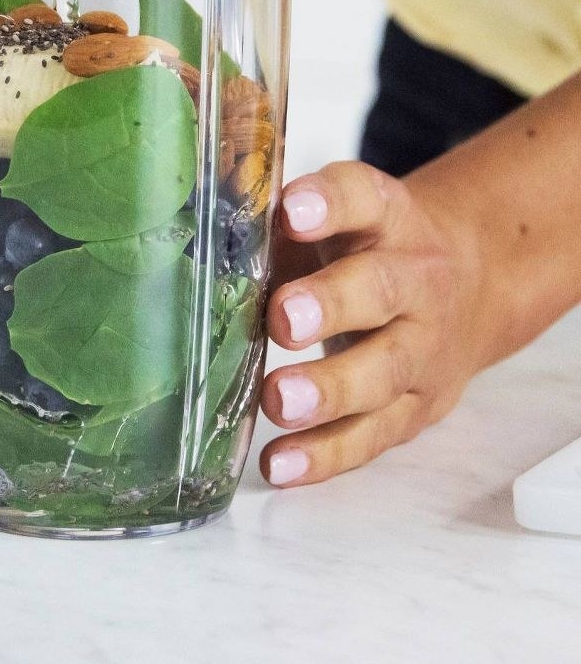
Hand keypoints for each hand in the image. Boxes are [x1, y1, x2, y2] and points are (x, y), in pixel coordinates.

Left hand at [258, 161, 487, 486]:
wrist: (469, 286)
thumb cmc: (364, 248)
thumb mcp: (330, 218)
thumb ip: (271, 222)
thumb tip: (195, 226)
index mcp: (388, 218)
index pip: (362, 199)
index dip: (328, 204)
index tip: (292, 211)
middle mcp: (415, 281)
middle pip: (379, 292)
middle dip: (331, 307)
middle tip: (283, 319)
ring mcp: (423, 349)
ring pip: (383, 373)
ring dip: (329, 391)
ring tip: (279, 401)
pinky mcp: (418, 409)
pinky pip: (373, 436)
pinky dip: (325, 455)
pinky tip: (280, 464)